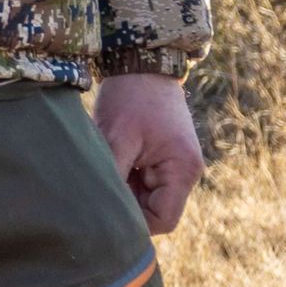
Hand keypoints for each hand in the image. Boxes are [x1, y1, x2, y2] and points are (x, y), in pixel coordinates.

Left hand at [92, 73, 203, 236]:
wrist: (142, 63)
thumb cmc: (130, 97)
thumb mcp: (116, 139)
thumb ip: (113, 179)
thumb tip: (99, 212)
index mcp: (183, 170)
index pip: (163, 220)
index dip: (134, 223)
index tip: (105, 208)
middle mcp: (186, 173)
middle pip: (154, 211)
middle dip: (127, 203)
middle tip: (101, 182)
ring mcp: (176, 166)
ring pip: (147, 198)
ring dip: (125, 188)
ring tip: (108, 163)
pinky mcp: (164, 159)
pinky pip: (144, 182)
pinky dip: (127, 176)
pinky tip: (114, 158)